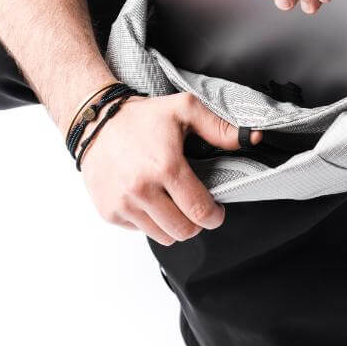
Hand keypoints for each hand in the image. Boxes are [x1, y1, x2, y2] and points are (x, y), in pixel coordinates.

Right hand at [79, 92, 261, 245]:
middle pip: (184, 231)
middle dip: (196, 222)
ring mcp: (123, 203)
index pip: (200, 211)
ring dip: (173, 224)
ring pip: (163, 236)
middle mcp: (142, 189)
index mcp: (165, 167)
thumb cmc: (142, 117)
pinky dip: (149, 221)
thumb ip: (219, 127)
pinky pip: (140, 230)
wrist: (95, 122)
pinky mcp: (109, 211)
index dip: (215, 216)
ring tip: (172, 202)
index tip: (217, 211)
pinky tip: (148, 198)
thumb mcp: (185, 109)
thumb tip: (250, 138)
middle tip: (195, 206)